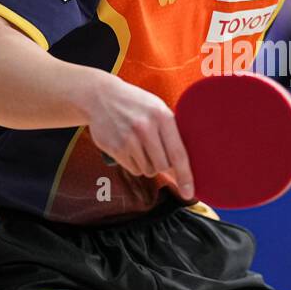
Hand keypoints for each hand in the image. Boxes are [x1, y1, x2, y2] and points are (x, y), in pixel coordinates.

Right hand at [85, 75, 194, 198]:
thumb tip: (184, 166)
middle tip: (155, 149)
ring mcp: (128, 139)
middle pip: (163, 166)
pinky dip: (134, 163)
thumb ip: (172, 133)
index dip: (185, 176)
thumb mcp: (158, 109)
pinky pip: (133, 169)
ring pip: (148, 170)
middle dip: (162, 164)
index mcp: (162, 116)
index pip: (178, 154)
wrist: (102, 97)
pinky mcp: (115, 148)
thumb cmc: (136, 105)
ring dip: (147, 164)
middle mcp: (145, 128)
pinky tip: (128, 146)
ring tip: (139, 144)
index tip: (189, 193)